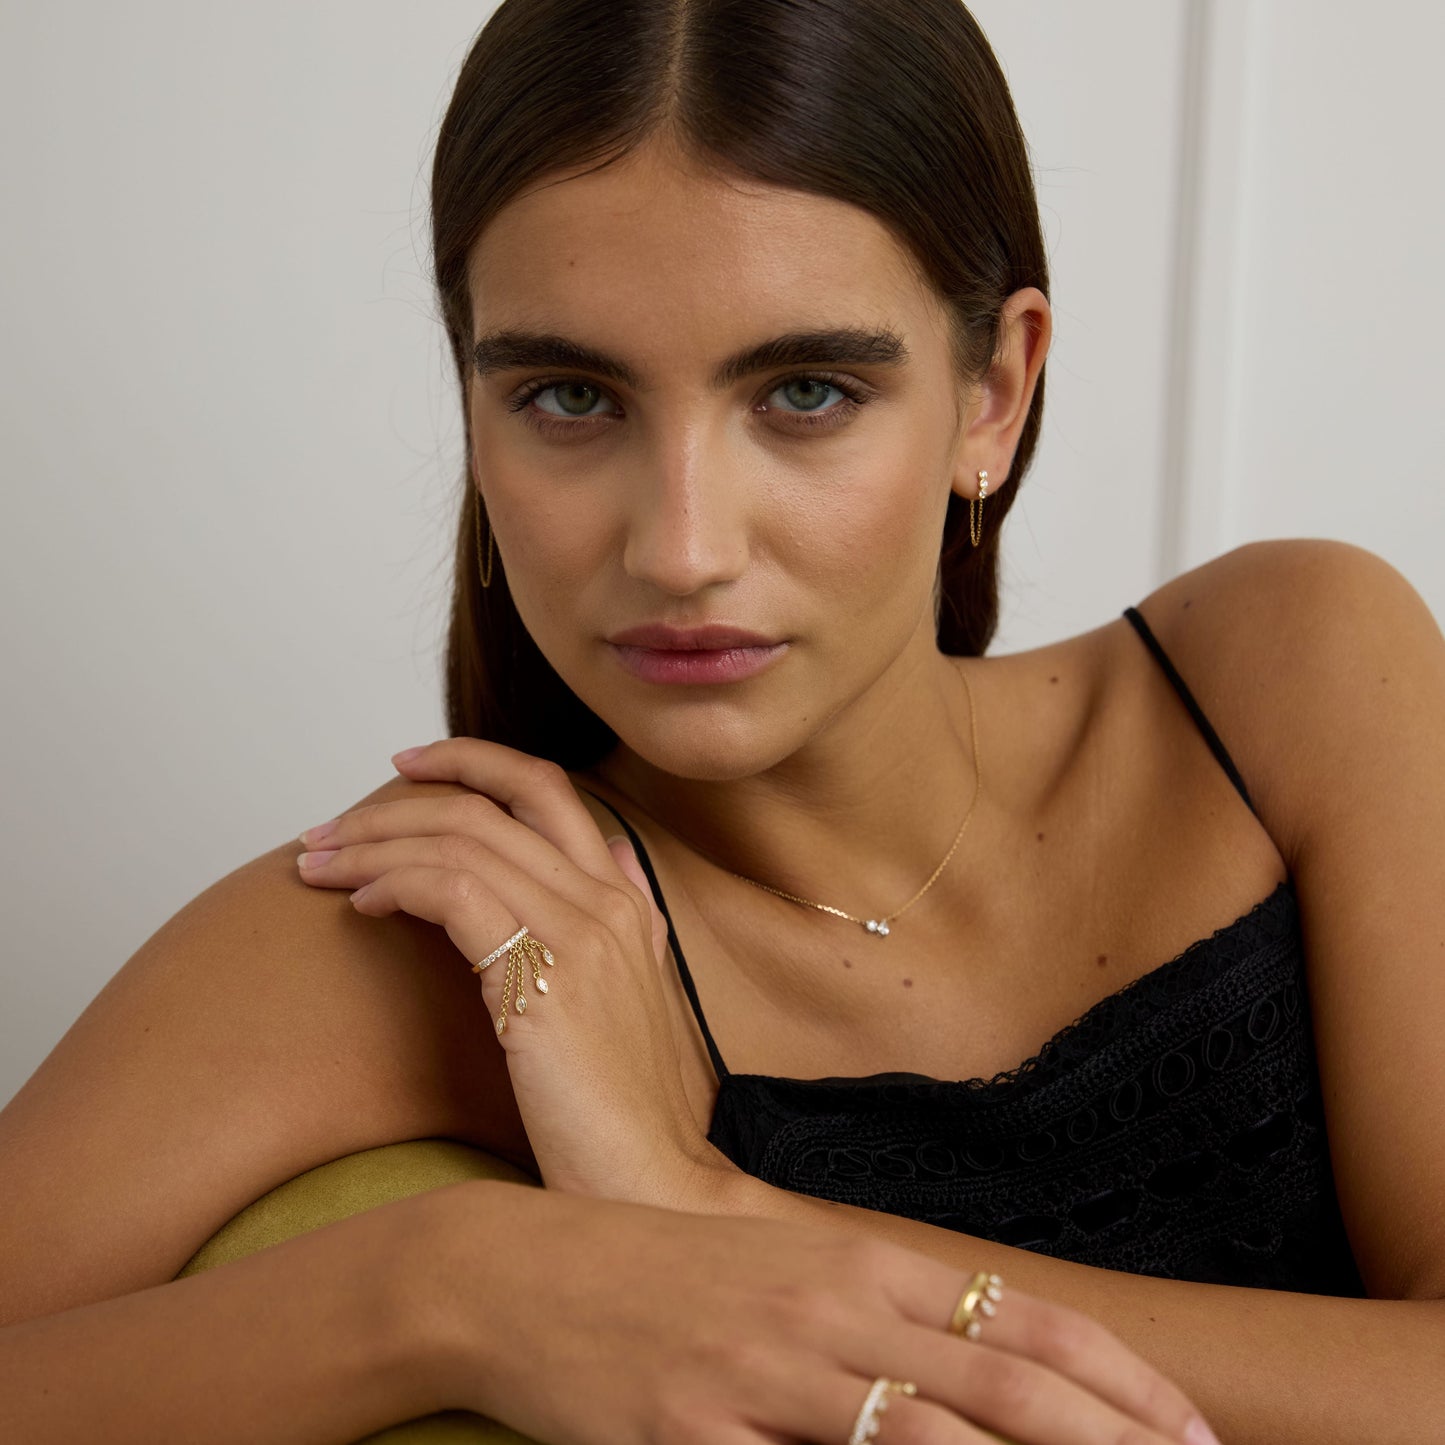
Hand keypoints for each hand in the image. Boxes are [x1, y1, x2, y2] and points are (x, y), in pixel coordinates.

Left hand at [295, 737, 718, 1204]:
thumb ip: (630, 922)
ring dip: (375, 844)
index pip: (545, 789)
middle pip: (489, 806)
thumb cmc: (629, 1114)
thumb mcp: (643, 1002)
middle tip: (329, 830)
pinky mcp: (542, 978)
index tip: (407, 770)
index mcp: (627, 904)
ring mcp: (583, 934)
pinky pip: (452, 890)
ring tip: (318, 867)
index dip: (472, 762)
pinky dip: (395, 884)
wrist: (659, 1187)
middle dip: (396, 805)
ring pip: (461, 839)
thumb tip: (614, 858)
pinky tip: (362, 909)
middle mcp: (608, 902)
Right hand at [433, 1184, 1218, 1444]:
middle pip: (994, 1385)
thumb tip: (969, 1354)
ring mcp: (758, 1374)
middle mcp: (821, 1309)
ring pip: (922, 1438)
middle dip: (1107, 1439)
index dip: (1112, 1374)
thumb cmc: (655, 1273)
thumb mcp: (774, 1267)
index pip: (1011, 1317)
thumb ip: (867, 1308)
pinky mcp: (692, 1435)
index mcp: (848, 1261)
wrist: (519, 1272)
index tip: (1188, 1423)